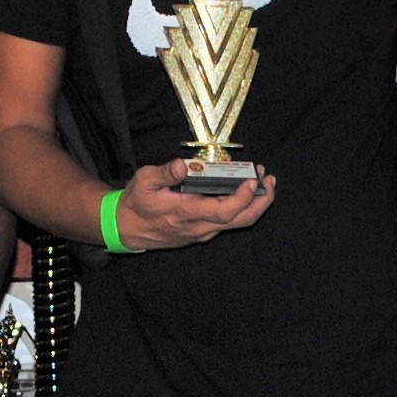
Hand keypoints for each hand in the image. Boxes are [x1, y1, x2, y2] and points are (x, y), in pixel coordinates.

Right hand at [110, 160, 276, 250]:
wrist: (127, 228)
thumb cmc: (136, 203)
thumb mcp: (144, 181)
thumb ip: (164, 173)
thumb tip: (182, 165)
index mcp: (187, 213)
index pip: (224, 210)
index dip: (243, 197)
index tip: (252, 180)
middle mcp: (200, 226)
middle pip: (241, 220)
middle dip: (261, 202)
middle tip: (270, 181)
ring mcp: (203, 231)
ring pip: (237, 223)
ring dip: (255, 204)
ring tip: (263, 183)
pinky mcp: (202, 232)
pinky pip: (228, 222)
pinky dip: (242, 208)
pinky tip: (243, 191)